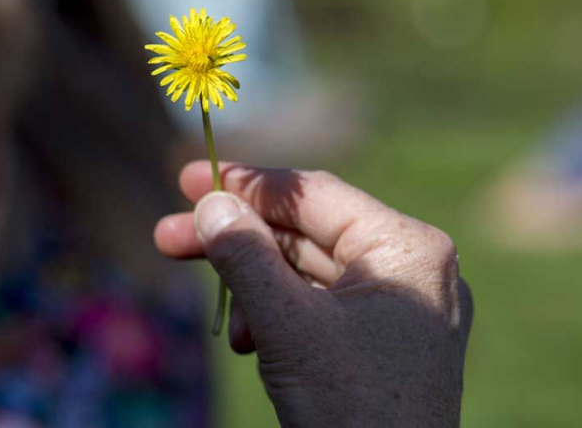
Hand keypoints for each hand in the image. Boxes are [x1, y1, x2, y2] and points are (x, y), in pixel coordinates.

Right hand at [155, 162, 472, 427]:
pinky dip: (280, 318)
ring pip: (310, 273)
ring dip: (255, 289)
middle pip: (306, 234)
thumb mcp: (288, 325)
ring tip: (227, 324)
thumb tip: (211, 204)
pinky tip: (250, 343)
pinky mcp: (384, 342)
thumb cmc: (349, 408)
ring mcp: (402, 309)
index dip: (246, 184)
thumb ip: (245, 255)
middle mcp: (413, 269)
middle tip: (168, 238)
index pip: (313, 194)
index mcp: (407, 248)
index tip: (188, 177)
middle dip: (237, 242)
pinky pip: (322, 309)